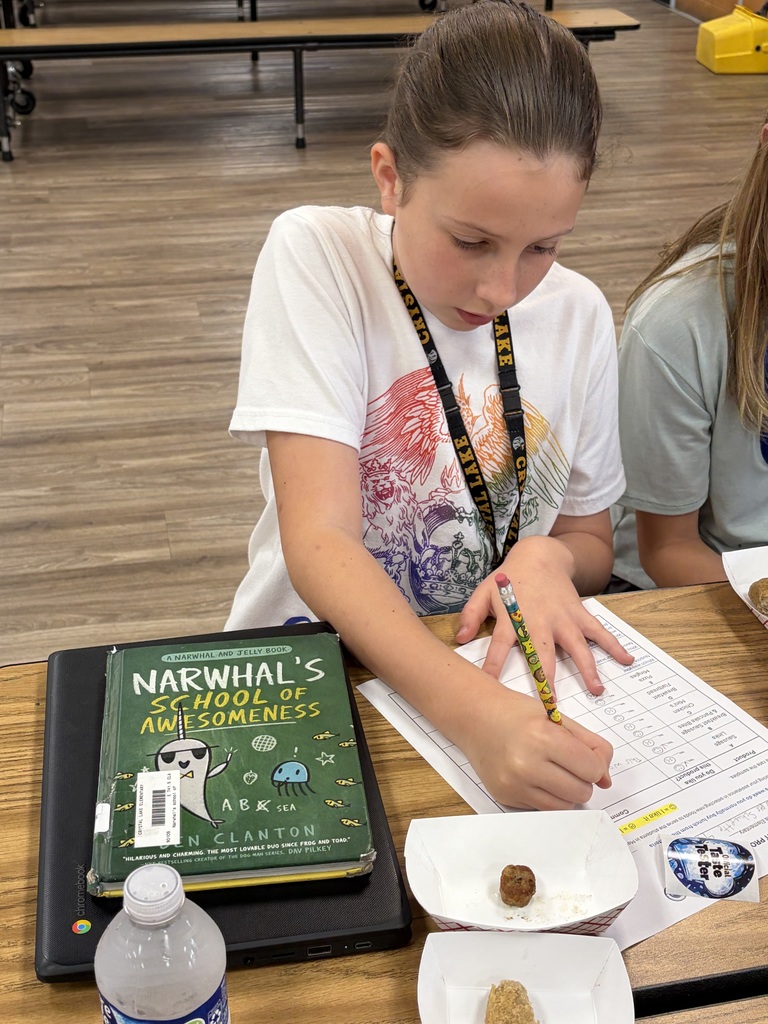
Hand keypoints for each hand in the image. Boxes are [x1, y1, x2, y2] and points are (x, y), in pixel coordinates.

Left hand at [454, 536, 632, 694]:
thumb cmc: (508, 580)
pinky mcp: (579, 614)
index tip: (492, 689)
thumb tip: (460, 639)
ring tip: (597, 690)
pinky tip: (627, 660)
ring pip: (577, 647)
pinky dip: (614, 645)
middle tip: (552, 706)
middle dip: (547, 680)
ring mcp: (563, 618)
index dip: (494, 667)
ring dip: (588, 668)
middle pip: (543, 654)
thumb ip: (471, 616)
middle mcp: (540, 621)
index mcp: (514, 618)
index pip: (501, 647)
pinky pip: (599, 632)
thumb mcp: (483, 593)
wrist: (539, 555)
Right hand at [460, 684, 612, 809]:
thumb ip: (590, 744)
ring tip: (553, 770)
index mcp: (543, 736)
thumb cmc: (516, 713)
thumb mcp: (557, 717)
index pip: (591, 768)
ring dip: (567, 791)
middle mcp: (527, 763)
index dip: (595, 764)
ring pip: (564, 805)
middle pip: (581, 791)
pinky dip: (547, 796)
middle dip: (582, 779)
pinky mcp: (506, 797)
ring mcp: (514, 784)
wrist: (475, 717)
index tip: (586, 757)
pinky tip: (535, 776)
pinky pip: (543, 808)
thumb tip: (607, 779)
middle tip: (567, 762)